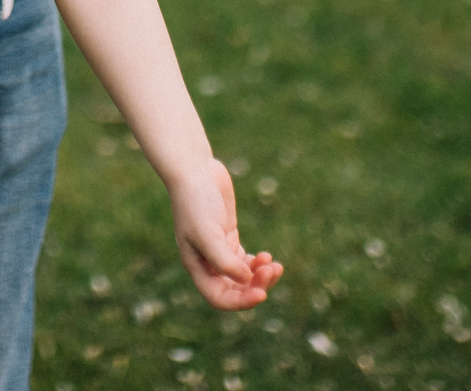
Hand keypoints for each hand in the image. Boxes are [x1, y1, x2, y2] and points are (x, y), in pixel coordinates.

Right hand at [170, 159, 283, 310]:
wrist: (194, 169)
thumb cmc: (196, 201)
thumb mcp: (208, 233)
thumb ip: (224, 261)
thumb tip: (245, 280)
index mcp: (197, 266)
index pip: (219, 298)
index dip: (241, 302)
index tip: (262, 294)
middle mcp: (207, 262)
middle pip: (234, 290)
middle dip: (255, 286)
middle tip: (272, 271)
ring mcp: (218, 250)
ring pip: (242, 276)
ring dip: (260, 275)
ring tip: (275, 265)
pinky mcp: (228, 236)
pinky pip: (245, 261)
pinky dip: (258, 263)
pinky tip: (267, 256)